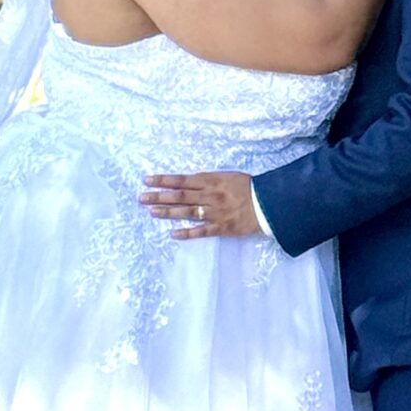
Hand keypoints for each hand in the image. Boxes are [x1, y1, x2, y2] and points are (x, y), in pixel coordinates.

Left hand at [141, 171, 257, 238]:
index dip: (163, 180)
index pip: (182, 180)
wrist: (269, 203)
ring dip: (168, 213)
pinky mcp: (222, 227)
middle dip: (159, 196)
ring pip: (187, 212)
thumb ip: (209, 180)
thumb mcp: (228, 176)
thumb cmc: (250, 187)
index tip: (147, 180)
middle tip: (141, 198)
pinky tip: (173, 234)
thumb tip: (189, 182)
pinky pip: (202, 231)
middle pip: (180, 196)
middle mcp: (210, 196)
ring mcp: (215, 212)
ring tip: (152, 212)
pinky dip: (187, 233)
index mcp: (211, 181)